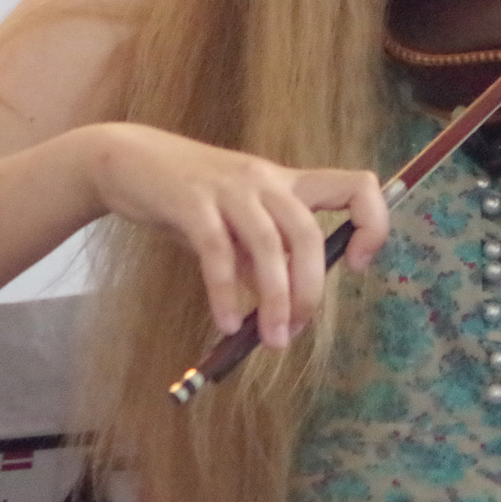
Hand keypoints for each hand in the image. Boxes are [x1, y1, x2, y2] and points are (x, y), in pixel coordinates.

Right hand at [80, 123, 388, 346]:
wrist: (129, 161)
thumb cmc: (191, 197)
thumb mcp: (235, 224)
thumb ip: (260, 259)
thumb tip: (281, 308)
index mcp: (288, 182)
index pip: (356, 185)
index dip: (371, 223)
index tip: (355, 264)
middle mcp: (266, 180)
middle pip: (309, 232)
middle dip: (310, 289)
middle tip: (295, 330)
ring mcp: (229, 188)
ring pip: (269, 245)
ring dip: (274, 300)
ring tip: (271, 340)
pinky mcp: (191, 201)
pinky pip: (217, 252)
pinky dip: (225, 292)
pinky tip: (225, 322)